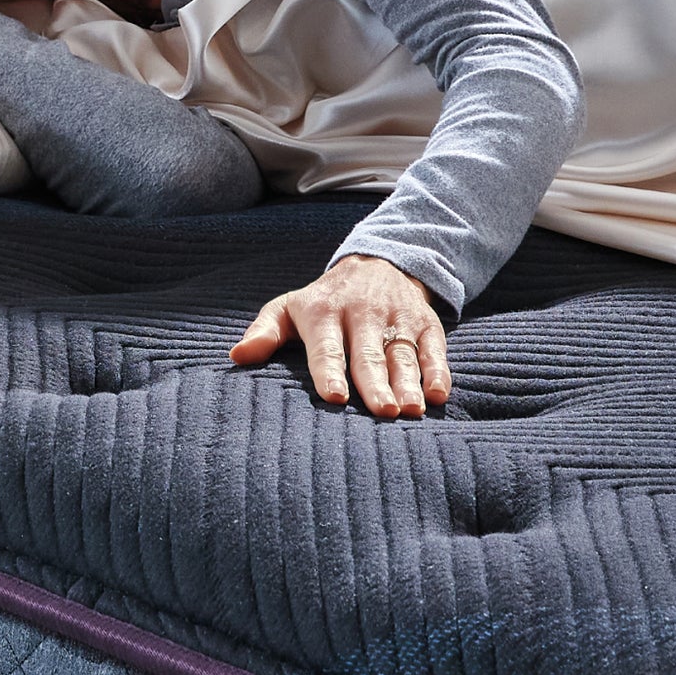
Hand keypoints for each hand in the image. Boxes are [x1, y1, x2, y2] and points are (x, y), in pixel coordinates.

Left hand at [229, 253, 450, 417]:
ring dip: (409, 382)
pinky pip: (433, 348)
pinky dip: (438, 370)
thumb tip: (237, 356)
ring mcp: (396, 319)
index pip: (326, 346)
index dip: (329, 371)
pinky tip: (438, 394)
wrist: (378, 263)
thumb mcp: (289, 308)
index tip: (333, 397)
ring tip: (411, 409)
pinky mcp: (425, 324)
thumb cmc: (324, 300)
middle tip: (382, 411)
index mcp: (324, 313)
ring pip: (402, 354)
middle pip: (368, 354)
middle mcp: (362, 315)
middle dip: (375, 383)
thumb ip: (265, 333)